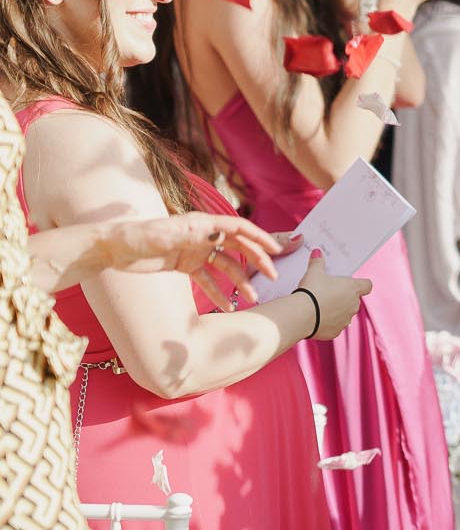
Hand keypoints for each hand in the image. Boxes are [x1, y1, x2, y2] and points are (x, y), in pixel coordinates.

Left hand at [92, 214, 290, 309]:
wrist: (113, 249)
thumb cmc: (139, 236)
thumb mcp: (168, 235)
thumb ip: (197, 236)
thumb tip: (225, 236)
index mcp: (203, 223)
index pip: (239, 228)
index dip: (260, 238)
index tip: (276, 252)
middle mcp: (204, 235)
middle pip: (238, 247)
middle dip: (257, 261)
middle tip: (273, 276)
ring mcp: (196, 251)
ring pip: (226, 267)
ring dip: (240, 282)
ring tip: (252, 298)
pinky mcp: (186, 266)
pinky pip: (208, 280)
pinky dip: (218, 293)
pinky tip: (227, 307)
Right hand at [298, 249, 371, 339]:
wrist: (301, 315)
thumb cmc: (311, 291)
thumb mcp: (313, 273)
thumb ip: (318, 262)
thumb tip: (318, 252)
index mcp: (353, 289)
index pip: (367, 285)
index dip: (360, 283)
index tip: (351, 283)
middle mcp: (354, 305)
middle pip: (354, 299)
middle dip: (344, 297)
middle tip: (328, 293)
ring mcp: (345, 320)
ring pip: (345, 314)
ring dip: (337, 311)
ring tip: (320, 306)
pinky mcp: (336, 332)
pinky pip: (335, 326)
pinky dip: (328, 323)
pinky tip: (316, 318)